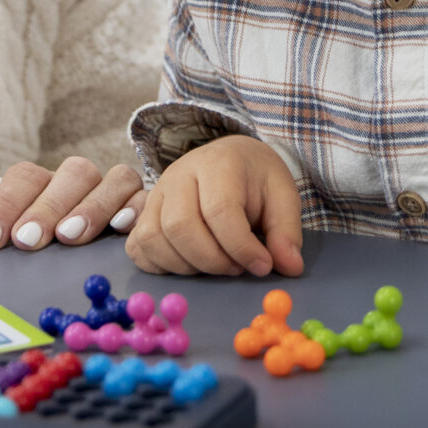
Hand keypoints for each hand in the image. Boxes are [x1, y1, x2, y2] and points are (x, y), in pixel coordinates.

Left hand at [0, 156, 144, 251]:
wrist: (19, 268)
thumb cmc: (4, 244)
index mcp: (37, 183)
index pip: (26, 176)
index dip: (7, 203)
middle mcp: (76, 184)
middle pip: (75, 172)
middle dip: (49, 206)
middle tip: (27, 240)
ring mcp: (111, 195)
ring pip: (116, 179)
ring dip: (93, 206)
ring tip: (70, 237)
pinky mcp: (140, 211)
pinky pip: (146, 199)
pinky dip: (135, 208)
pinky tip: (119, 228)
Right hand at [124, 135, 304, 277]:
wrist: (229, 159)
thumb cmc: (256, 179)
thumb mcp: (282, 196)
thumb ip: (286, 231)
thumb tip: (289, 268)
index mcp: (217, 163)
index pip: (219, 210)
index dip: (241, 247)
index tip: (263, 266)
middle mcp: (178, 174)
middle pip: (180, 226)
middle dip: (212, 260)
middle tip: (238, 268)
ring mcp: (155, 194)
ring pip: (154, 239)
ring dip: (187, 266)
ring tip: (217, 263)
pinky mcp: (143, 214)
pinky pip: (138, 247)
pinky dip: (160, 265)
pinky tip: (190, 264)